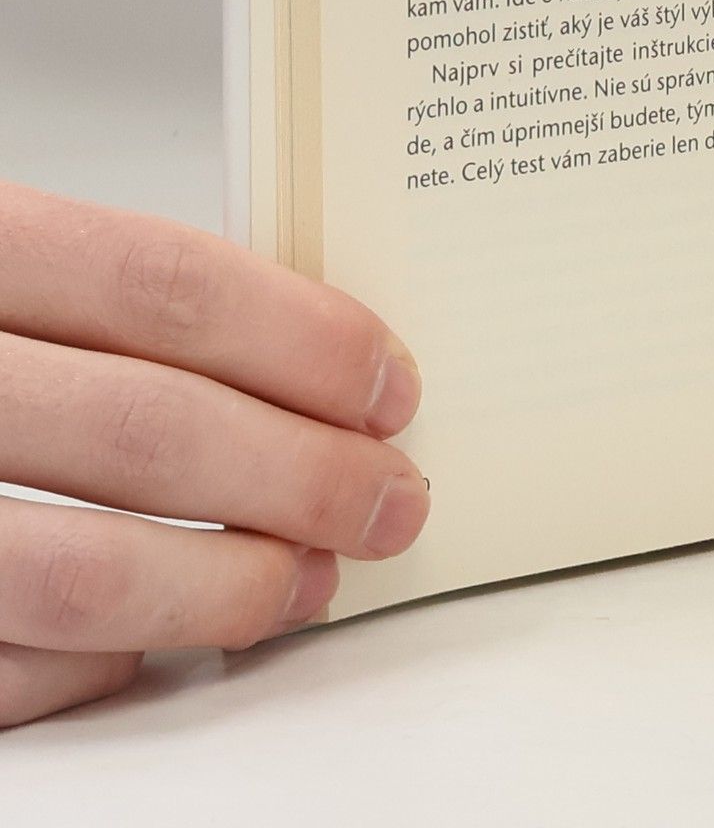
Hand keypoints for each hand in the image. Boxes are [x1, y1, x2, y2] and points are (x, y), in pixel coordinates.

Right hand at [0, 181, 427, 726]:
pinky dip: (102, 665)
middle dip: (306, 474)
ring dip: (231, 588)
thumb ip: (111, 297)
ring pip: (83, 576)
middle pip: (149, 431)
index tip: (390, 384)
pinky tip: (164, 642)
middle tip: (394, 496)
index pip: (162, 284)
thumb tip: (308, 363)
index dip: (301, 338)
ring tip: (316, 576)